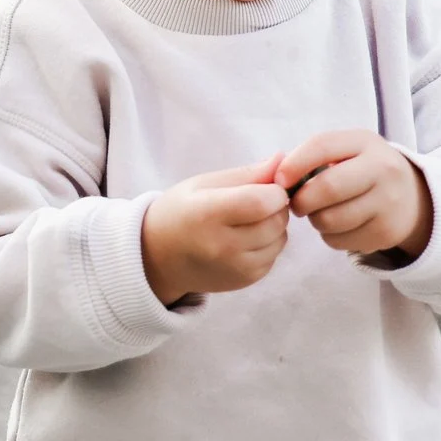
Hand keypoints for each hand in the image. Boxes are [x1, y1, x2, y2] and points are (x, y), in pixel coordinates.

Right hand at [139, 153, 291, 302]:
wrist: (158, 257)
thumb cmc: (180, 211)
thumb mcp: (203, 184)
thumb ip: (245, 174)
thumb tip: (282, 160)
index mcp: (207, 214)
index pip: (261, 201)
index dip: (274, 189)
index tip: (267, 184)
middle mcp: (222, 246)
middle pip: (275, 220)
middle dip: (277, 205)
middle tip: (258, 199)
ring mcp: (235, 267)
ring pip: (280, 239)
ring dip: (274, 225)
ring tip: (249, 219)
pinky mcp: (245, 280)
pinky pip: (274, 256)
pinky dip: (268, 243)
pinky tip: (246, 237)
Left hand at [278, 130, 432, 261]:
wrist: (413, 198)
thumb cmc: (363, 170)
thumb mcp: (346, 151)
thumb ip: (313, 157)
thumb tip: (276, 176)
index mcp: (365, 142)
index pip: (322, 146)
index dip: (294, 164)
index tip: (278, 181)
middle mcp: (382, 169)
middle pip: (327, 188)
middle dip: (302, 200)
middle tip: (296, 204)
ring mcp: (388, 203)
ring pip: (330, 219)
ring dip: (315, 220)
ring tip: (320, 213)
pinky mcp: (387, 232)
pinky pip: (340, 240)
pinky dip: (330, 236)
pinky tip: (339, 226)